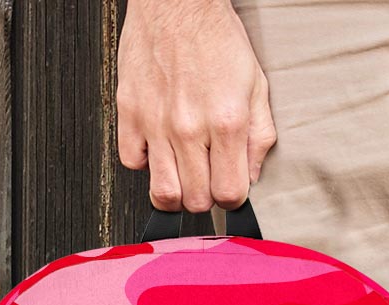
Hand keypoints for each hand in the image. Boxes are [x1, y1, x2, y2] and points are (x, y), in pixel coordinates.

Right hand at [116, 0, 276, 211]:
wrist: (177, 1)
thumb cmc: (216, 39)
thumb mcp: (256, 87)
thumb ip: (259, 137)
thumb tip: (252, 176)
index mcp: (226, 123)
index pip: (229, 194)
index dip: (232, 198)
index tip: (230, 188)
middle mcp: (189, 127)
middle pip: (196, 201)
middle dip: (205, 197)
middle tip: (207, 178)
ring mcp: (156, 122)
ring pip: (163, 192)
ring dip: (176, 191)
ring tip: (183, 175)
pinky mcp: (129, 111)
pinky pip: (131, 162)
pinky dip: (145, 163)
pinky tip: (159, 149)